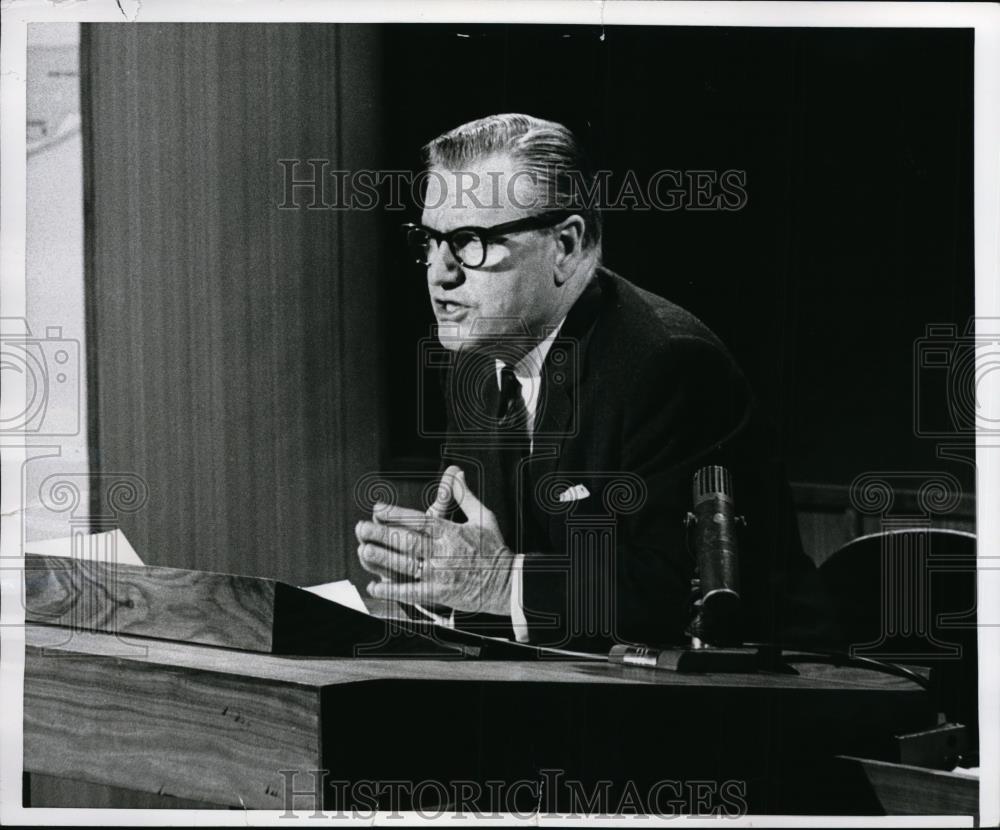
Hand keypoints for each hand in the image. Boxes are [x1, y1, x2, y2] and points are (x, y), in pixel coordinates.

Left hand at [355, 466, 514, 615]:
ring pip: (406, 564)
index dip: (397, 514)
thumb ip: (465, 495)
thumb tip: (456, 473)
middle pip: (408, 540)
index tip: (378, 508)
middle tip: (362, 527)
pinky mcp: (440, 593)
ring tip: (364, 550)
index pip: (420, 520)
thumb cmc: (495, 549)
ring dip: (383, 558)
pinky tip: (375, 586)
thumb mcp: (483, 517)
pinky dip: (392, 590)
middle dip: (382, 534)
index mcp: (452, 532)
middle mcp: (444, 552)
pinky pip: (411, 592)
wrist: (508, 583)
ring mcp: (440, 574)